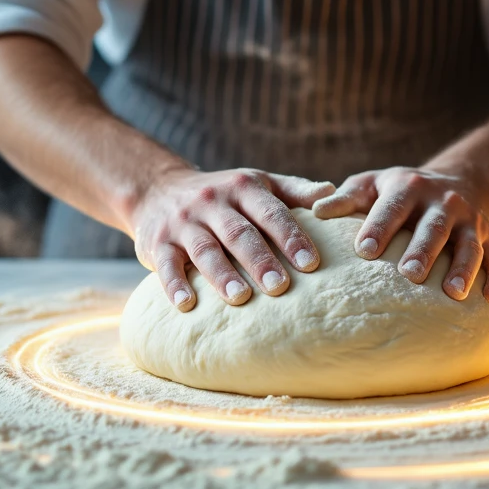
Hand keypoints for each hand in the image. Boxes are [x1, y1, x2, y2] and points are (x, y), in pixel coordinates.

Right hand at [130, 168, 334, 310]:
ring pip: (204, 249)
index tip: (312, 263)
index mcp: (243, 188)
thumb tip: (331, 193)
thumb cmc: (223, 194)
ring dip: (221, 274)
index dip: (291, 237)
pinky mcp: (157, 243)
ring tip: (240, 298)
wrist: (158, 189)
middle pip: (239, 233)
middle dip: (260, 260)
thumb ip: (293, 190)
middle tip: (280, 286)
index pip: (271, 212)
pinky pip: (165, 265)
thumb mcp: (256, 183)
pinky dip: (174, 285)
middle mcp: (212, 202)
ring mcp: (183, 223)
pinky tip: (186, 305)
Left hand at [311, 167, 488, 304]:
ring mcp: (471, 221)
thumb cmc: (402, 192)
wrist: (463, 180)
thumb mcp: (373, 185)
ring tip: (453, 294)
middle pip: (434, 228)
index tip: (364, 250)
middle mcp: (443, 203)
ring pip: (469, 246)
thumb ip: (345, 199)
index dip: (379, 226)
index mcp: (409, 188)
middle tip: (409, 274)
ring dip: (463, 269)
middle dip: (423, 250)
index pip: (393, 208)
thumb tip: (313, 211)